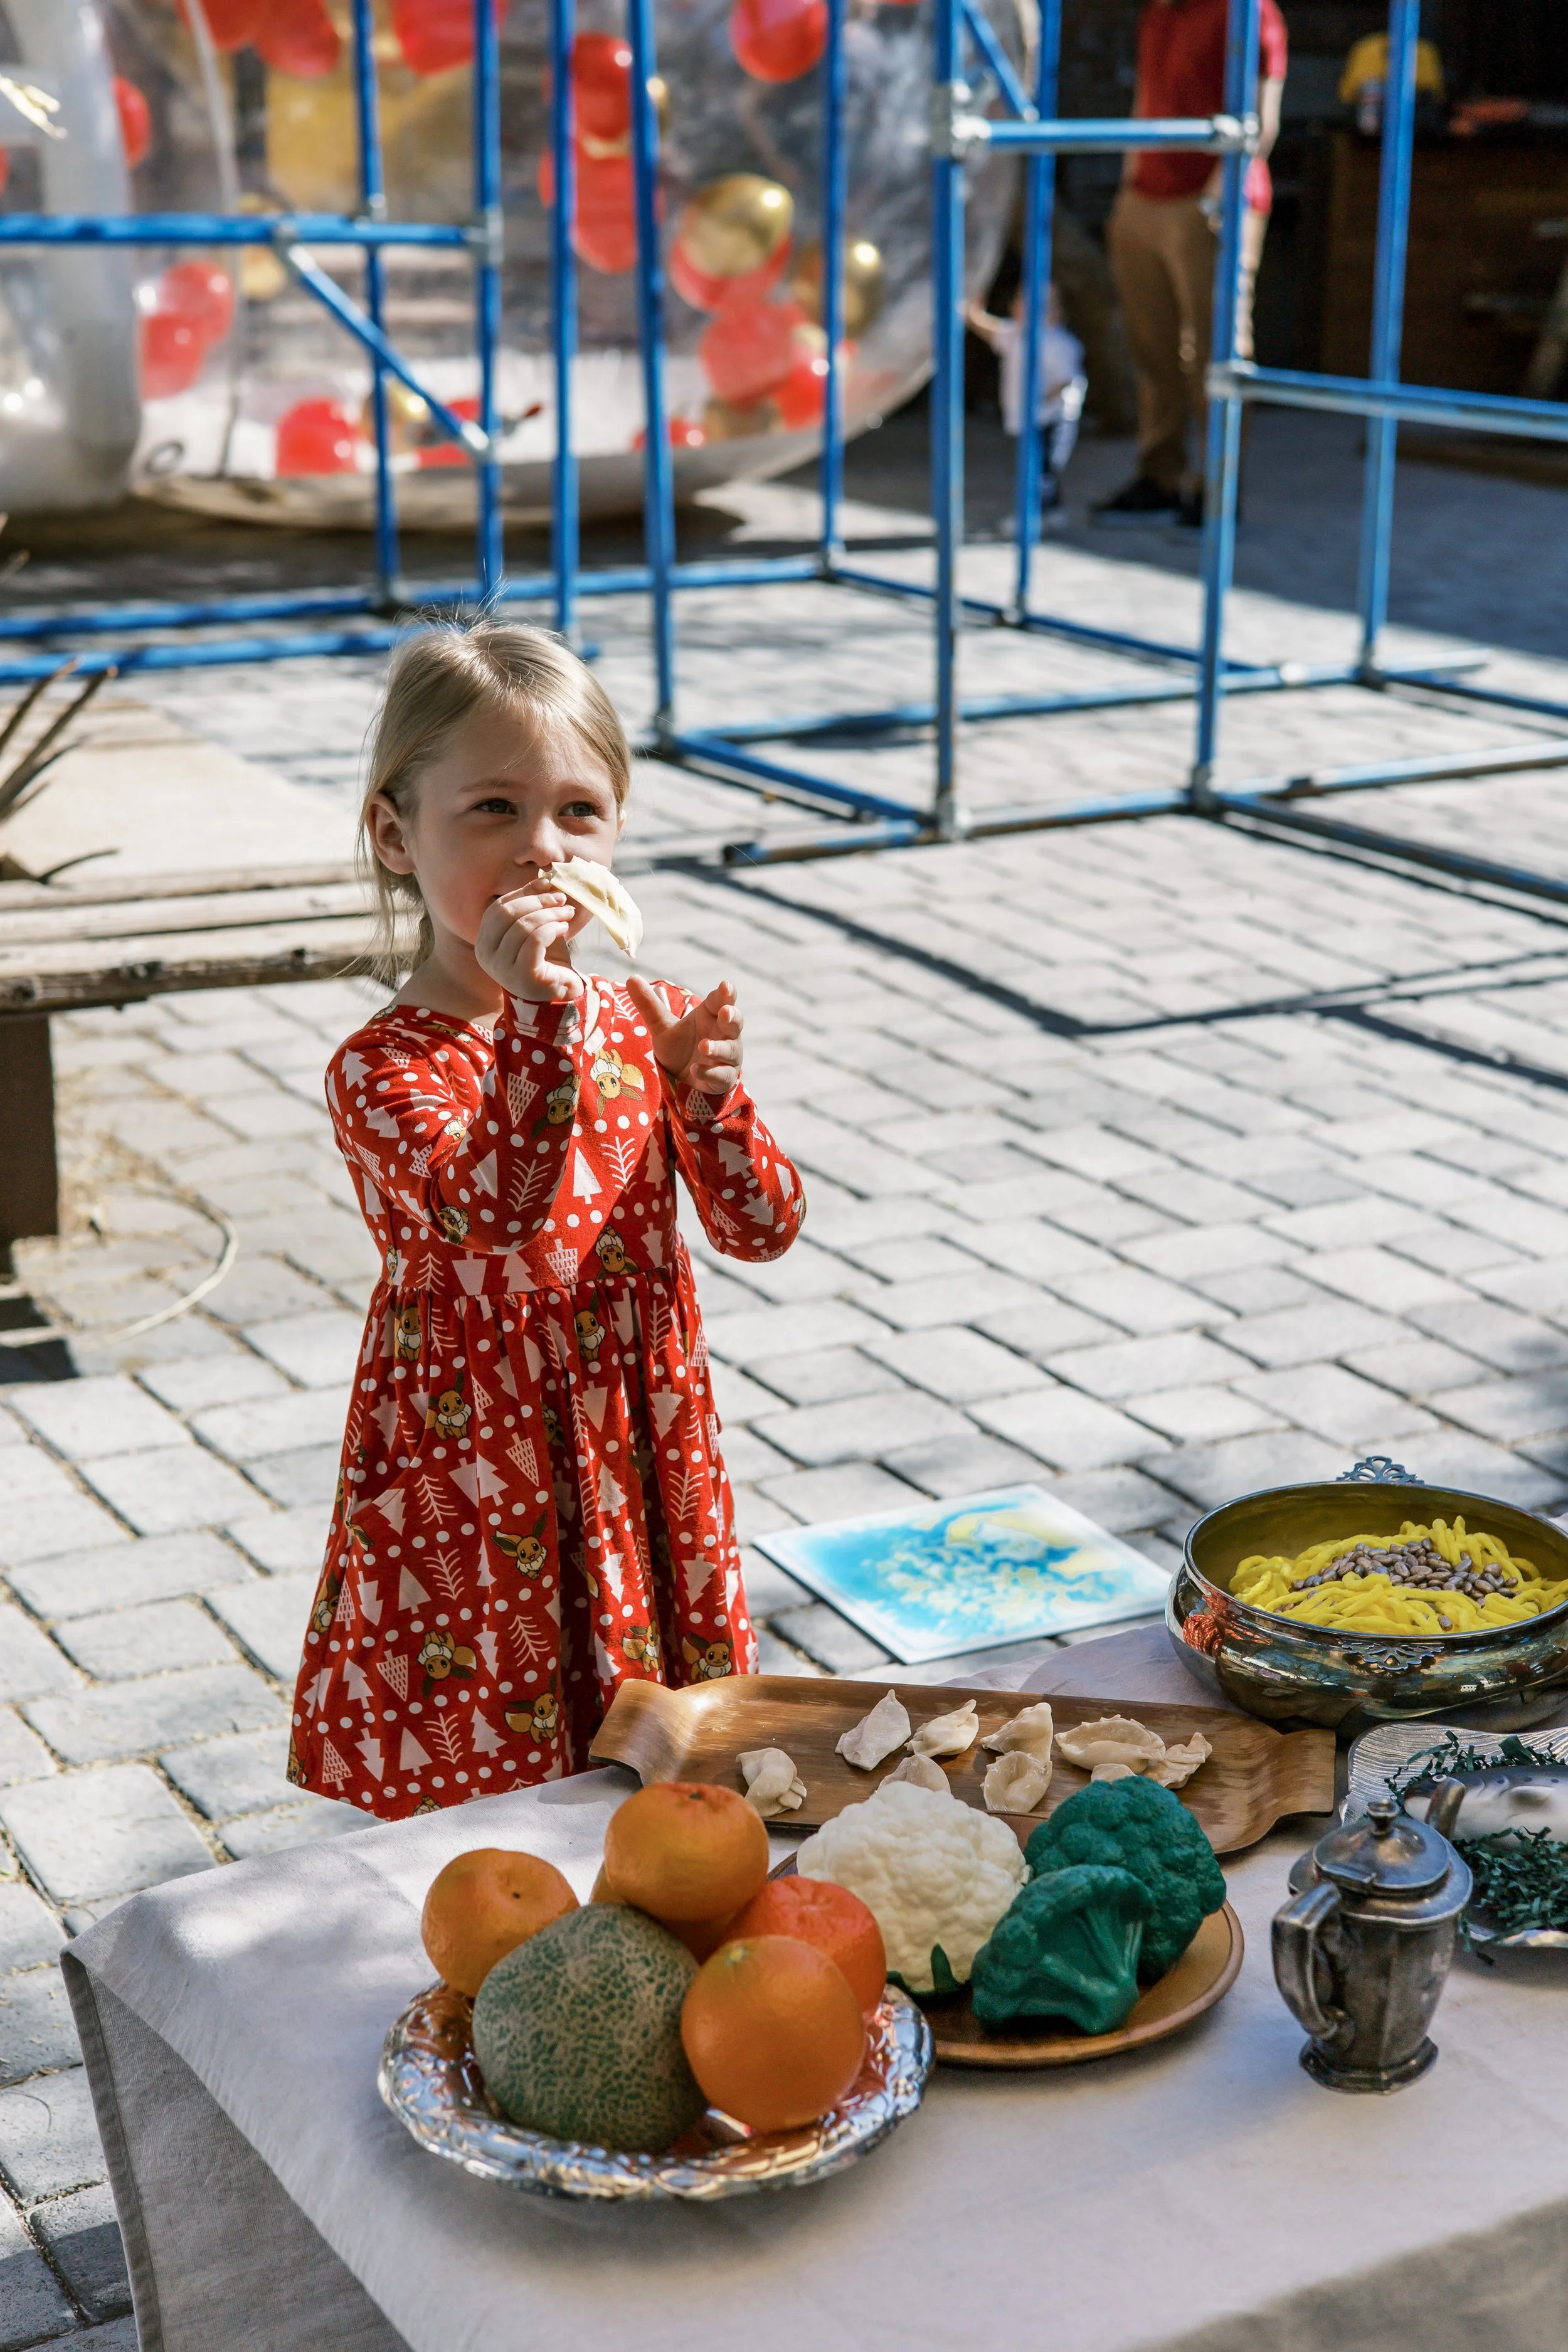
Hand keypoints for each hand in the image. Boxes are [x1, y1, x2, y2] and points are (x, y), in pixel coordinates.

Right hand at [474, 886, 584, 1002]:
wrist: (559, 993)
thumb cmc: (545, 959)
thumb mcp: (536, 928)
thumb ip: (533, 907)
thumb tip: (544, 879)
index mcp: (484, 941)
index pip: (498, 908)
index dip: (523, 892)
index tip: (547, 885)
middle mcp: (486, 955)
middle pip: (508, 914)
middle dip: (538, 901)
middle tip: (561, 899)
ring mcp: (501, 967)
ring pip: (523, 926)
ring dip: (550, 914)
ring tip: (567, 914)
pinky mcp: (521, 975)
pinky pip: (534, 941)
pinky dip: (551, 929)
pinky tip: (563, 928)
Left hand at [626, 976, 742, 1096]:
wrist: (682, 1080)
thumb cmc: (680, 1048)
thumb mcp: (662, 1026)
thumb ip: (649, 1004)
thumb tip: (631, 978)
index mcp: (711, 1016)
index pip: (721, 1001)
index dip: (726, 994)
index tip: (725, 986)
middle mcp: (724, 1034)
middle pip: (734, 1022)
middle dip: (732, 1016)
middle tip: (726, 1011)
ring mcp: (727, 1057)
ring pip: (731, 1050)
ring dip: (718, 1048)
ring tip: (704, 1046)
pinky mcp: (724, 1078)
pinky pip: (722, 1075)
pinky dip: (710, 1072)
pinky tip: (696, 1069)